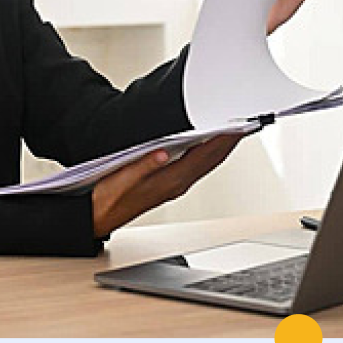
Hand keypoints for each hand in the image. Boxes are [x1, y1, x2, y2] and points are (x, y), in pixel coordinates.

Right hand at [91, 133, 244, 236]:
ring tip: (232, 131)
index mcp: (170, 181)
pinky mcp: (168, 185)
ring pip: (206, 164)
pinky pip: (196, 167)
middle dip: (229, 142)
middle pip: (211, 160)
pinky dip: (207, 154)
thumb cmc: (108, 199)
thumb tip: (163, 153)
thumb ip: (144, 165)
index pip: (204, 157)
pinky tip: (207, 146)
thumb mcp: (122, 178)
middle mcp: (176, 185)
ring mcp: (174, 186)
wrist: (98, 218)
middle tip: (244, 124)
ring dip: (220, 148)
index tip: (236, 126)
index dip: (222, 140)